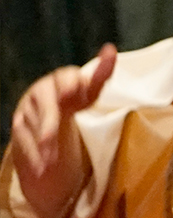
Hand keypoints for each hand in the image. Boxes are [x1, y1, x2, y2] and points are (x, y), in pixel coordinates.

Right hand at [9, 45, 115, 217]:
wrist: (49, 107)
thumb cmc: (74, 97)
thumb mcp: (89, 89)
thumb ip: (101, 73)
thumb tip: (110, 49)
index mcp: (61, 78)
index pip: (65, 78)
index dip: (70, 84)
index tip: (74, 90)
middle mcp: (41, 92)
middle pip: (45, 108)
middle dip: (47, 124)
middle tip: (52, 139)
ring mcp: (27, 109)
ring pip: (33, 129)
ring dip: (42, 147)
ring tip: (51, 164)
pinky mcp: (19, 126)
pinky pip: (24, 142)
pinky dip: (34, 156)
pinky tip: (41, 169)